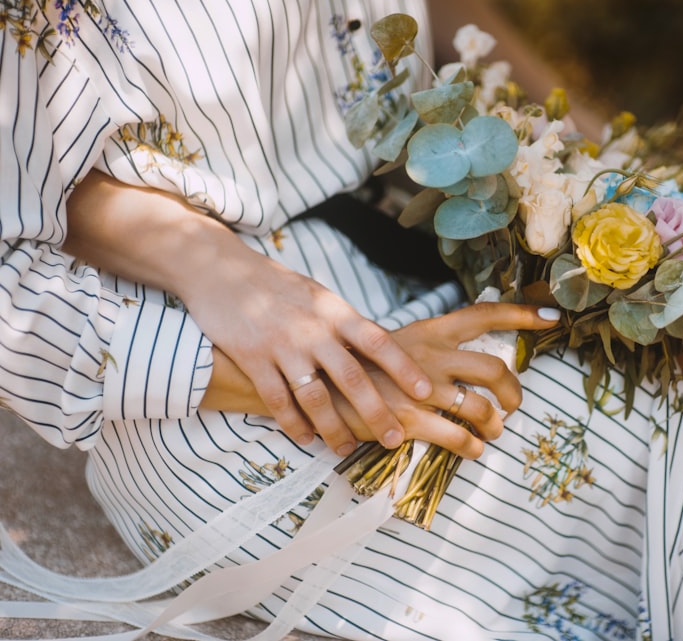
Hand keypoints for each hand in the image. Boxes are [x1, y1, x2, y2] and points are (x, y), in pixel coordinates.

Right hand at [64, 171, 432, 455]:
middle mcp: (313, 329)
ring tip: (347, 449)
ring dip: (334, 428)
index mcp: (335, 312)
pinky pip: (278, 400)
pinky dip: (294, 424)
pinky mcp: (252, 358)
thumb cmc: (279, 287)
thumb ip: (346, 325)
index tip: (426, 391)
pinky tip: (306, 439)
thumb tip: (380, 353)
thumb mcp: (319, 297)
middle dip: (376, 413)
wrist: (220, 269)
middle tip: (395, 438)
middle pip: (352, 378)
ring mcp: (282, 345)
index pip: (379, 342)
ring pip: (315, 398)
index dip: (405, 368)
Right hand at [324, 302, 560, 458]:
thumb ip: (430, 348)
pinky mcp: (408, 418)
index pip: (485, 313)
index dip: (523, 314)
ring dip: (495, 425)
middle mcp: (431, 355)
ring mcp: (420, 387)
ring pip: (480, 407)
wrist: (315, 383)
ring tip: (494, 434)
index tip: (554, 316)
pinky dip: (471, 447)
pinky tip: (472, 450)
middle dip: (514, 392)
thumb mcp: (396, 344)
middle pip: (494, 368)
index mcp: (431, 331)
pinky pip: (455, 436)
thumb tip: (463, 360)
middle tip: (514, 406)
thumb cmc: (359, 365)